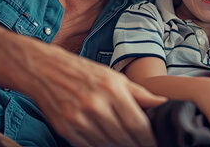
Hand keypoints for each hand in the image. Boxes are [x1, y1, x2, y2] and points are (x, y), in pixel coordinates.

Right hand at [23, 44, 166, 146]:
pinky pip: (89, 146)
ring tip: (127, 143)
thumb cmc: (83, 72)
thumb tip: (163, 102)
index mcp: (112, 89)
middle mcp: (96, 105)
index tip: (153, 142)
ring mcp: (79, 119)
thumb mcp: (114, 76)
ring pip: (108, 144)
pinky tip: (108, 143)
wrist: (46, 70)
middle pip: (124, 137)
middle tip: (143, 145)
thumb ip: (139, 92)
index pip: (137, 123)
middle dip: (136, 144)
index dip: (148, 138)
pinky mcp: (66, 129)